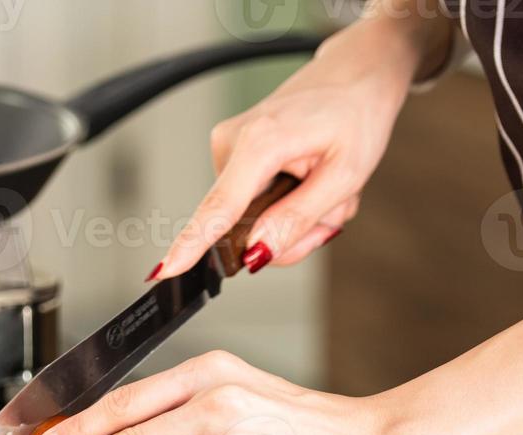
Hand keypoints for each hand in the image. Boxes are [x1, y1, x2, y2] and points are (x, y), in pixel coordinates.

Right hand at [151, 16, 437, 277]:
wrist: (355, 75)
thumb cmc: (355, 116)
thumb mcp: (345, 176)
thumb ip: (297, 218)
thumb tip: (256, 253)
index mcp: (260, 142)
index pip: (220, 207)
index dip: (193, 244)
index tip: (166, 271)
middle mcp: (232, 142)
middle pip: (244, 228)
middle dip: (292, 235)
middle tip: (330, 214)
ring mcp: (227, 147)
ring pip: (253, 220)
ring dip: (294, 217)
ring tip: (322, 186)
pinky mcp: (231, 153)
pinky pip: (253, 204)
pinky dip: (287, 202)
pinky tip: (308, 180)